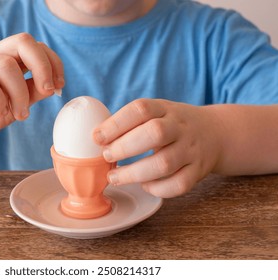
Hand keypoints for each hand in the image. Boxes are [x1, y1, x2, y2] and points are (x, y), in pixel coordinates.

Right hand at [0, 33, 63, 146]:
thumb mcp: (15, 105)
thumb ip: (32, 93)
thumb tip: (53, 86)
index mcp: (6, 59)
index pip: (35, 46)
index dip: (53, 62)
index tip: (59, 86)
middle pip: (23, 41)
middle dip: (43, 66)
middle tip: (47, 92)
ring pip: (6, 65)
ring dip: (21, 94)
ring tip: (21, 115)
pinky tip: (1, 113)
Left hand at [93, 99, 221, 197]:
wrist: (215, 133)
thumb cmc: (172, 125)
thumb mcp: (157, 112)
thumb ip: (131, 122)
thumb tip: (96, 139)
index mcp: (165, 109)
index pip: (141, 109)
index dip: (116, 123)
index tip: (96, 137)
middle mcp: (181, 127)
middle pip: (155, 133)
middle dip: (125, 147)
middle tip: (107, 156)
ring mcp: (191, 149)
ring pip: (164, 163)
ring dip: (134, 173)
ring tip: (114, 177)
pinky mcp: (199, 170)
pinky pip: (179, 184)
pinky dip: (157, 188)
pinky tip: (144, 185)